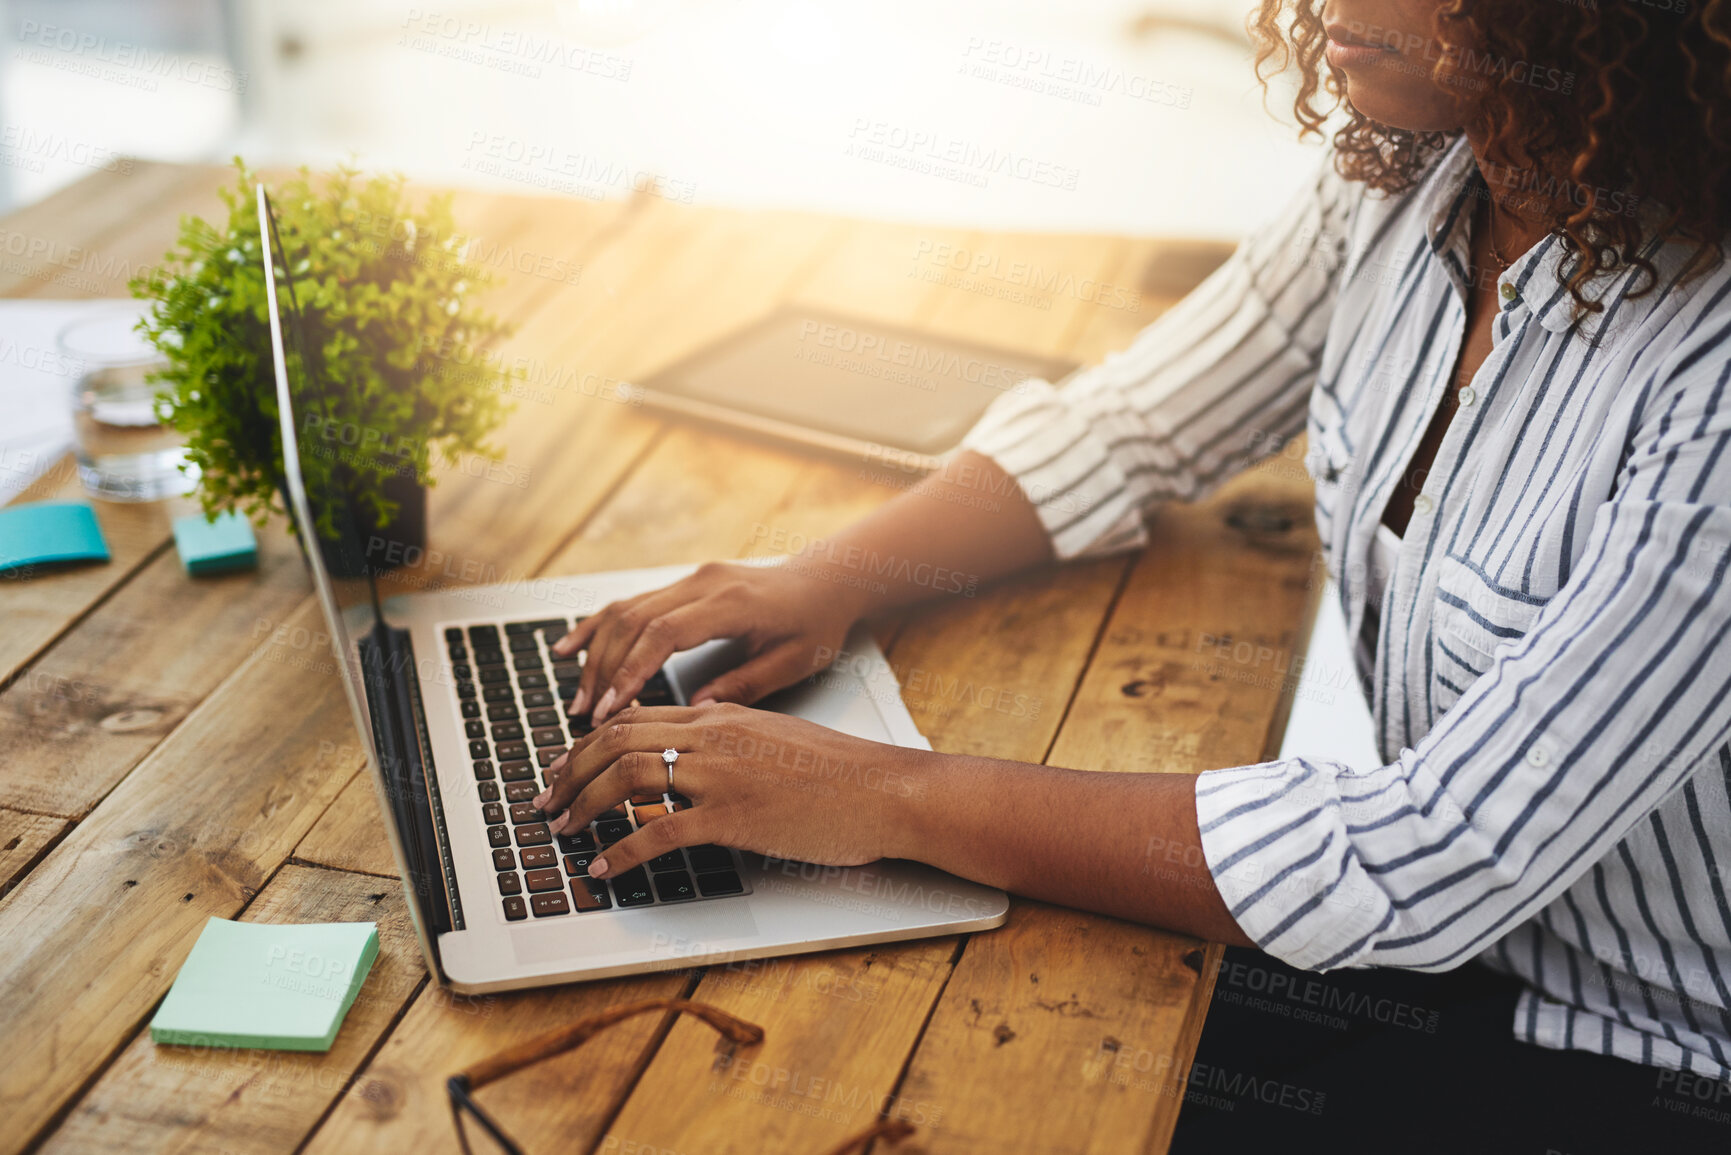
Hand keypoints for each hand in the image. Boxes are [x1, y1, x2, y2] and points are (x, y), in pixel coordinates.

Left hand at [531, 702, 932, 878]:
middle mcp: (713, 736)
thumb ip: (731, 735)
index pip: (636, 716)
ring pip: (628, 775)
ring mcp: (721, 775)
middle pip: (616, 739)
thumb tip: (693, 740)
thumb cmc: (840, 773)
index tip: (564, 767)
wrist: (884, 791)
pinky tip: (606, 868)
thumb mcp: (777, 737)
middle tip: (546, 801)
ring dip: (584, 804)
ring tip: (564, 830)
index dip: (588, 742)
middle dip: (569, 771)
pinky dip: (622, 851)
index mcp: (722, 715)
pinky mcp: (733, 816)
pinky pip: (660, 831)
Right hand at [550, 561, 866, 723]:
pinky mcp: (682, 584)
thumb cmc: (817, 623)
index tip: (611, 708)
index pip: (665, 634)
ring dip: (595, 654)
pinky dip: (597, 626)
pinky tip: (568, 648)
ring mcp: (689, 580)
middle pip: (634, 622)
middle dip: (604, 670)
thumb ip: (745, 685)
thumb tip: (696, 710)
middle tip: (585, 715)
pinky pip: (630, 602)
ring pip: (625, 611)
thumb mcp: (793, 662)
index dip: (632, 671)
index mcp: (731, 603)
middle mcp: (703, 584)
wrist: (826, 581)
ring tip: (578, 697)